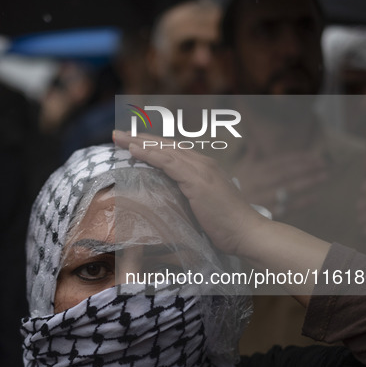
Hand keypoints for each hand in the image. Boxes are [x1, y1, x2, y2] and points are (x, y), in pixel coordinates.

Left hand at [113, 130, 265, 254]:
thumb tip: (169, 200)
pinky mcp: (197, 181)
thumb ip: (188, 197)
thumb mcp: (203, 206)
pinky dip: (149, 154)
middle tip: (118, 133)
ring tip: (118, 136)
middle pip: (165, 145)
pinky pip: (168, 163)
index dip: (151, 144)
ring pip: (164, 150)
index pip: (173, 151)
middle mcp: (202, 163)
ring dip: (139, 141)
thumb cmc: (226, 226)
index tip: (131, 141)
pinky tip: (133, 150)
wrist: (247, 233)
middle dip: (140, 137)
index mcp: (204, 167)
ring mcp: (200, 170)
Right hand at [233, 149, 327, 217]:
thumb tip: (253, 143)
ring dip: (307, 182)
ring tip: (324, 176)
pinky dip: (301, 204)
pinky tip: (315, 199)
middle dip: (305, 167)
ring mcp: (263, 199)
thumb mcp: (238, 172)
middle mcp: (259, 183)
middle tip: (323, 163)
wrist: (221, 213)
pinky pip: (285, 208)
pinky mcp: (265, 214)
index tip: (313, 155)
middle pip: (285, 173)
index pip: (278, 162)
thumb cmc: (230, 192)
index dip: (297, 158)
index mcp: (254, 172)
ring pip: (287, 188)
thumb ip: (249, 157)